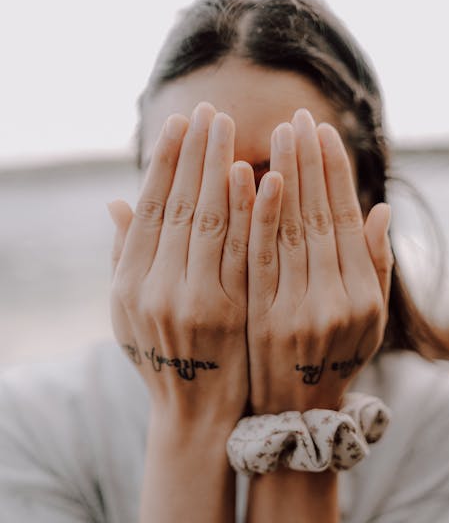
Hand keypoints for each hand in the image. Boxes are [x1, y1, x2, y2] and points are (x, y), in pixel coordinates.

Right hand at [107, 103, 255, 425]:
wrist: (196, 413)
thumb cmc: (161, 356)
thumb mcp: (128, 313)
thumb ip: (124, 257)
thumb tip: (115, 202)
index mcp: (127, 284)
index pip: (150, 208)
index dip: (166, 163)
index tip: (182, 124)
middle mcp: (155, 289)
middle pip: (179, 205)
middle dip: (197, 153)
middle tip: (211, 109)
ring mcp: (194, 301)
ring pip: (209, 220)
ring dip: (221, 168)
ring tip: (233, 129)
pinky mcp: (231, 312)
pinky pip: (241, 252)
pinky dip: (248, 212)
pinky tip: (258, 176)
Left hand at [247, 108, 391, 415]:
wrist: (295, 413)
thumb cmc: (335, 359)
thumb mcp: (370, 320)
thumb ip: (375, 265)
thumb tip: (381, 209)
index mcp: (362, 294)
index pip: (344, 219)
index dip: (334, 173)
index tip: (323, 132)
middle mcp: (333, 299)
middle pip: (316, 216)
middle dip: (307, 162)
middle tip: (297, 116)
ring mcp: (296, 310)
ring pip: (288, 230)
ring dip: (283, 176)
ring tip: (275, 134)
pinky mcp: (262, 319)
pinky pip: (258, 259)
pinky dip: (257, 217)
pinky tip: (252, 179)